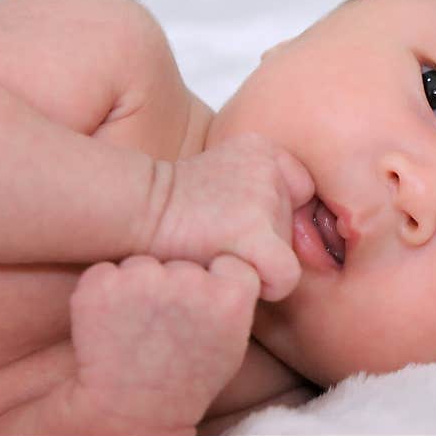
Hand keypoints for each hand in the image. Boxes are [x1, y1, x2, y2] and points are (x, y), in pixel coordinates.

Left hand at [69, 254, 259, 434]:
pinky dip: (106, 293)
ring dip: (139, 287)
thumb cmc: (188, 379)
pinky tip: (112, 325)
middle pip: (183, 263)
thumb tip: (229, 265)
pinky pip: (106, 273)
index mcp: (230, 295)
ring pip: (143, 266)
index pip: (229, 263)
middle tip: (167, 326)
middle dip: (174, 285)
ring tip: (139, 329)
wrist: (131, 411)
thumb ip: (234, 300)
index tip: (204, 309)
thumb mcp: (233, 342)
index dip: (216, 283)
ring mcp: (142, 279)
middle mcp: (190, 279)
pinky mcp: (101, 285)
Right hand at [146, 133, 313, 299]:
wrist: (134, 212)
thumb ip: (260, 190)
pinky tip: (232, 272)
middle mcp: (271, 170)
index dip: (277, 214)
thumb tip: (300, 230)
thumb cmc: (174, 208)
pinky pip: (285, 276)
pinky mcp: (255, 234)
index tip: (240, 218)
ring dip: (258, 262)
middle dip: (266, 241)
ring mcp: (266, 200)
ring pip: (290, 254)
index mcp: (265, 150)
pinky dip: (266, 285)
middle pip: (296, 227)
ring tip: (218, 251)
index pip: (302, 191)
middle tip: (221, 237)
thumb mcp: (222, 178)